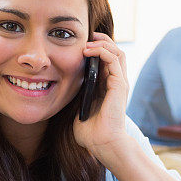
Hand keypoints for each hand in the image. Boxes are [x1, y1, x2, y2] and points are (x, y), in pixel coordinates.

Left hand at [73, 32, 129, 162]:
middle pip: (114, 52)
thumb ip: (75, 99)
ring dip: (102, 43)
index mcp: (108, 88)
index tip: (80, 45)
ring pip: (117, 52)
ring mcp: (120, 83)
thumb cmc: (91, 133)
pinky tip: (88, 51)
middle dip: (101, 40)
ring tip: (87, 42)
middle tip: (86, 36)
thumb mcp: (79, 110)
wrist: (103, 144)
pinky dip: (102, 50)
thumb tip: (60, 90)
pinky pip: (114, 59)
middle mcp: (116, 83)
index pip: (106, 61)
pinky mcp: (119, 85)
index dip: (95, 49)